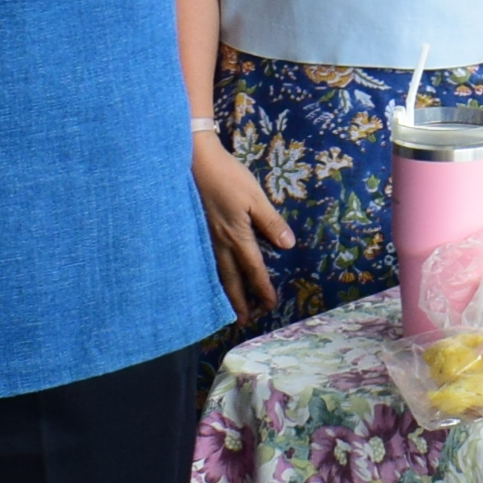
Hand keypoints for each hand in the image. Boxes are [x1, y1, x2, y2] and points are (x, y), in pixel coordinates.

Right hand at [194, 129, 292, 321]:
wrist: (195, 162)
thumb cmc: (228, 177)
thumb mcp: (255, 197)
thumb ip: (270, 221)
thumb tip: (287, 245)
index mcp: (237, 236)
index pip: (253, 269)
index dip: (262, 288)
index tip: (270, 305)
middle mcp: (220, 243)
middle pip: (231, 279)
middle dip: (239, 301)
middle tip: (245, 320)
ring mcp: (206, 239)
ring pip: (217, 273)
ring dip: (224, 292)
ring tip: (229, 308)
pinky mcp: (198, 231)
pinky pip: (207, 262)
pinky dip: (212, 276)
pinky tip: (212, 278)